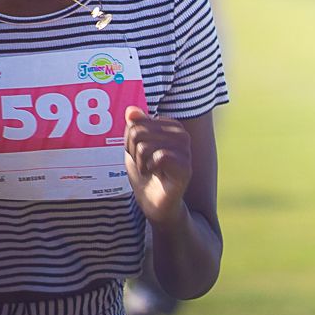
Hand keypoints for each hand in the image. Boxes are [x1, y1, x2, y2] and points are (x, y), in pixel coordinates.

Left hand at [124, 108, 193, 226]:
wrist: (155, 204)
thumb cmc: (146, 175)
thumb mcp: (134, 148)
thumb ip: (134, 127)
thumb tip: (131, 110)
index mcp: (170, 126)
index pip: (135, 123)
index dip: (129, 141)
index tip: (139, 154)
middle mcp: (181, 134)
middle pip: (137, 132)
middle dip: (133, 152)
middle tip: (144, 165)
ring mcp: (186, 150)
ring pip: (145, 145)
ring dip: (140, 163)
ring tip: (150, 171)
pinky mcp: (186, 167)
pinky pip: (158, 157)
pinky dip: (149, 169)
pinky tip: (156, 176)